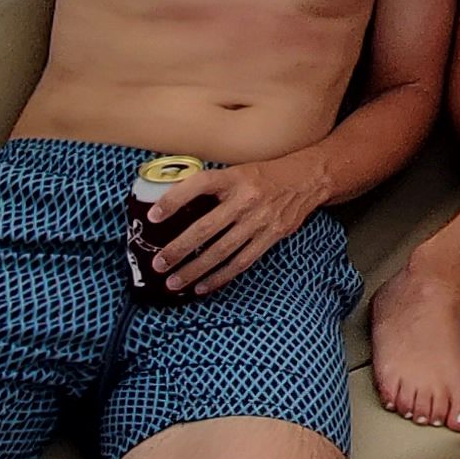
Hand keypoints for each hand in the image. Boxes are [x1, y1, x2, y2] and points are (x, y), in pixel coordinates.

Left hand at [142, 156, 333, 295]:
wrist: (307, 179)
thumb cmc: (264, 175)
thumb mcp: (238, 171)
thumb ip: (212, 188)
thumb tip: (173, 206)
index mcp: (234, 177)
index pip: (199, 185)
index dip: (174, 200)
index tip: (152, 216)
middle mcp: (246, 198)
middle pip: (206, 228)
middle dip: (179, 248)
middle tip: (158, 264)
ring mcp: (260, 220)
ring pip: (221, 251)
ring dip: (195, 269)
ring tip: (173, 282)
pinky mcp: (271, 236)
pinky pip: (241, 262)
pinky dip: (220, 277)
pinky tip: (202, 286)